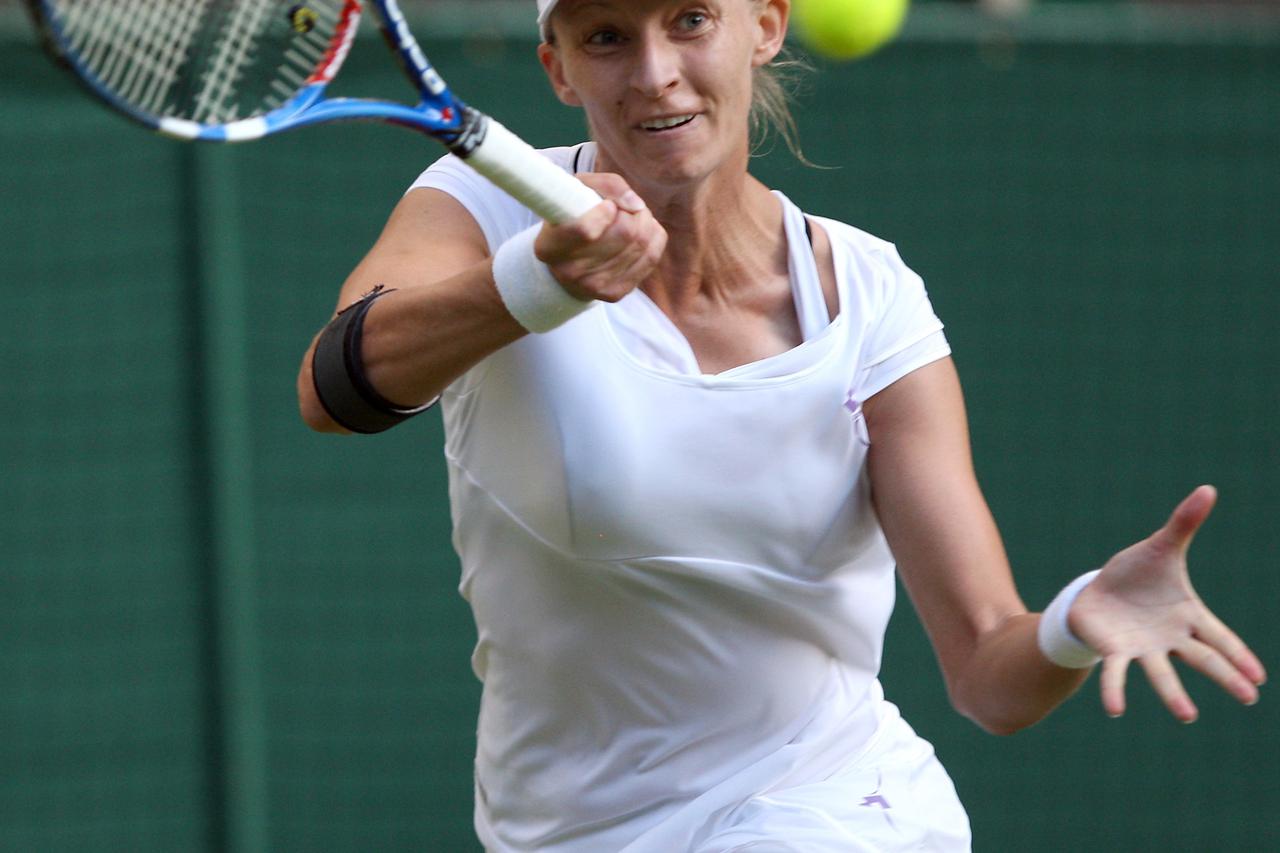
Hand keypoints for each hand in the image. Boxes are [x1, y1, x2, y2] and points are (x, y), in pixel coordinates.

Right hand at [534, 172, 666, 302]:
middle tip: (624, 207)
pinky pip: (651, 257)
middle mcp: (569, 271)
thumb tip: (636, 205)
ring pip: (642, 243)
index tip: (608, 205)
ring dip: (644, 221)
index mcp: (550, 246)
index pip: (586, 230)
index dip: (606, 211)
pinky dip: (652, 237)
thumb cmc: (573, 217)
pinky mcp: (615, 294)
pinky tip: (640, 233)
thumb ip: (607, 185)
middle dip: (632, 212)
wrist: (568, 263)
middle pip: (624, 232)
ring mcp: (593, 286)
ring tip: (631, 217)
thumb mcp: (578, 191)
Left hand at [1069, 485, 1266, 721]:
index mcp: (1187, 615)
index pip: (1219, 636)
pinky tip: (1115, 710)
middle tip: (1249, 698)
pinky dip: (1115, 690)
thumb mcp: (1159, 547)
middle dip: (1225, 676)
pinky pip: (1116, 673)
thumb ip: (1183, 523)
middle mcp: (1170, 637)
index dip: (1239, 654)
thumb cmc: (1136, 574)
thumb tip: (1208, 488)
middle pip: (1202, 658)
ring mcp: (1143, 647)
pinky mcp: (1114, 650)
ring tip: (1186, 715)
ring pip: (1161, 673)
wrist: (1098, 593)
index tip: (1260, 677)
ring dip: (1173, 694)